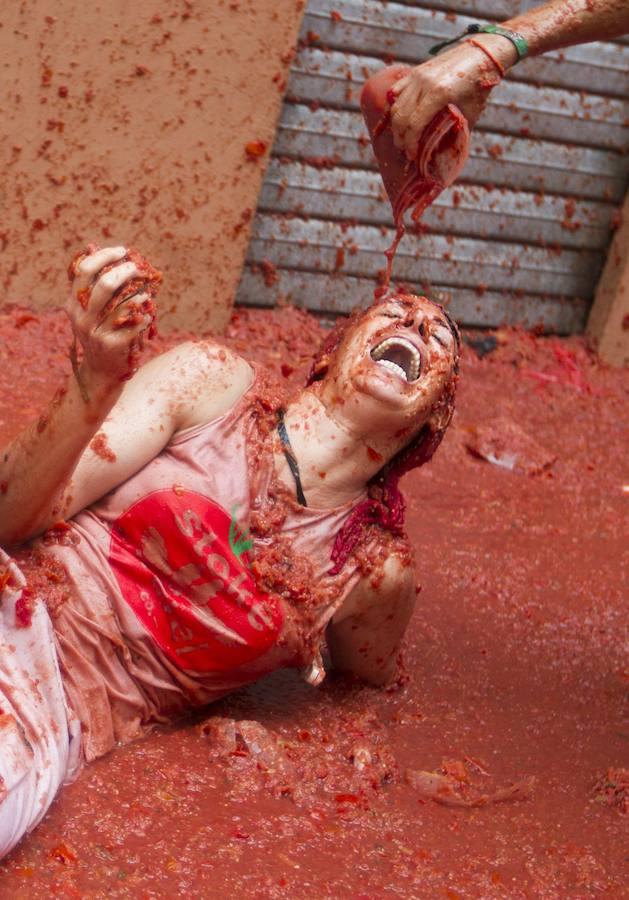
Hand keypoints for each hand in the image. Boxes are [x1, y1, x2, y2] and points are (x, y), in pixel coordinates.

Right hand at [66, 245, 159, 387]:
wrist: (101, 371)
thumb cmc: (101, 333)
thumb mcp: (91, 311)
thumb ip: (96, 285)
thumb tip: (101, 250)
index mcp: (73, 304)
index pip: (84, 271)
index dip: (104, 256)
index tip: (121, 251)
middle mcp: (81, 317)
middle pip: (104, 285)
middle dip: (125, 272)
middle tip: (137, 268)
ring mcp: (96, 332)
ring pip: (122, 304)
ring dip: (139, 295)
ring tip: (145, 293)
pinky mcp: (112, 345)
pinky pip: (135, 323)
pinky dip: (145, 316)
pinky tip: (148, 316)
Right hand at [389, 37, 514, 160]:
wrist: (480, 54)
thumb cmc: (479, 86)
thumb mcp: (470, 113)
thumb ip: (456, 132)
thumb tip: (441, 154)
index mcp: (439, 93)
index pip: (415, 124)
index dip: (411, 143)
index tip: (412, 155)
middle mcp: (424, 83)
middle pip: (401, 116)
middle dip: (400, 137)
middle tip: (405, 150)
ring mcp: (417, 75)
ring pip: (396, 105)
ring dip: (395, 125)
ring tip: (400, 138)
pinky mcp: (415, 71)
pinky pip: (396, 92)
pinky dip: (394, 107)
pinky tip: (398, 120)